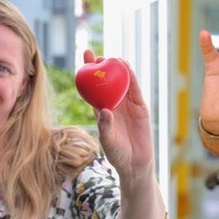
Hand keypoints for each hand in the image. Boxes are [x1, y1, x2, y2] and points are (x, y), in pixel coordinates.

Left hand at [88, 50, 152, 184]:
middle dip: (99, 68)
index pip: (90, 90)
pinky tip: (127, 67)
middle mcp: (113, 105)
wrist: (135, 163)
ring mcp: (127, 105)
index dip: (85, 76)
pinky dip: (131, 78)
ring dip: (117, 70)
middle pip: (105, 82)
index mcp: (100, 111)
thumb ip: (106, 126)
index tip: (78, 65)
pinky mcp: (140, 107)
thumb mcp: (108, 141)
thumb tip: (104, 110)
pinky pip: (135, 90)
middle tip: (93, 55)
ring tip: (112, 57)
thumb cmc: (117, 153)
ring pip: (121, 83)